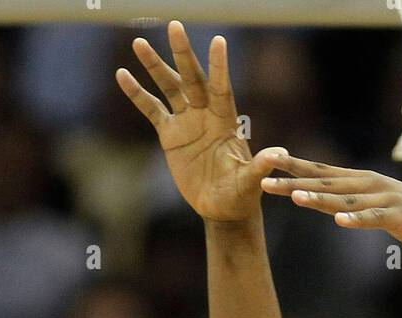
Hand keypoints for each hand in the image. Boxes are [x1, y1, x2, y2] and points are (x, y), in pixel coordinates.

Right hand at [116, 21, 282, 223]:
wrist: (221, 207)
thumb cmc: (240, 194)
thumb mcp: (250, 182)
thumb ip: (260, 167)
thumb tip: (279, 155)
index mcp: (226, 121)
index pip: (223, 89)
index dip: (220, 67)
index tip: (219, 41)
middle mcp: (206, 114)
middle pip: (193, 78)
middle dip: (183, 53)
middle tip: (175, 26)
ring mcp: (187, 121)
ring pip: (169, 87)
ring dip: (154, 66)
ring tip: (139, 43)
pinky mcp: (170, 134)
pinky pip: (151, 109)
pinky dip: (137, 93)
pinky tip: (122, 75)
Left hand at [261, 155, 401, 261]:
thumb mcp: (376, 207)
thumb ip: (352, 202)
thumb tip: (326, 204)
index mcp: (362, 181)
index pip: (322, 171)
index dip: (294, 166)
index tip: (267, 161)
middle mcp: (370, 184)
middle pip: (325, 182)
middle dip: (293, 181)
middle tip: (264, 179)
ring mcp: (385, 199)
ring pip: (344, 198)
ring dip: (318, 198)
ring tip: (294, 197)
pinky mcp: (399, 217)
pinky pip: (373, 219)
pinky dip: (356, 219)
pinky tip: (339, 221)